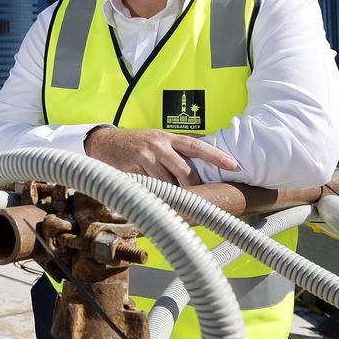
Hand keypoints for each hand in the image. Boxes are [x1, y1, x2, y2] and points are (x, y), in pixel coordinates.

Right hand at [84, 126, 238, 186]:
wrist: (104, 143)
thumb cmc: (135, 144)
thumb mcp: (157, 140)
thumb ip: (176, 151)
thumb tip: (202, 163)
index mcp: (168, 137)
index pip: (196, 145)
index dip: (216, 155)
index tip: (233, 165)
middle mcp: (158, 145)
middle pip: (184, 170)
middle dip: (192, 186)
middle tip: (198, 197)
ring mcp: (145, 156)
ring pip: (167, 182)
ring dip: (172, 193)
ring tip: (174, 201)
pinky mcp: (133, 168)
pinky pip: (150, 186)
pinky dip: (155, 193)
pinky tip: (156, 196)